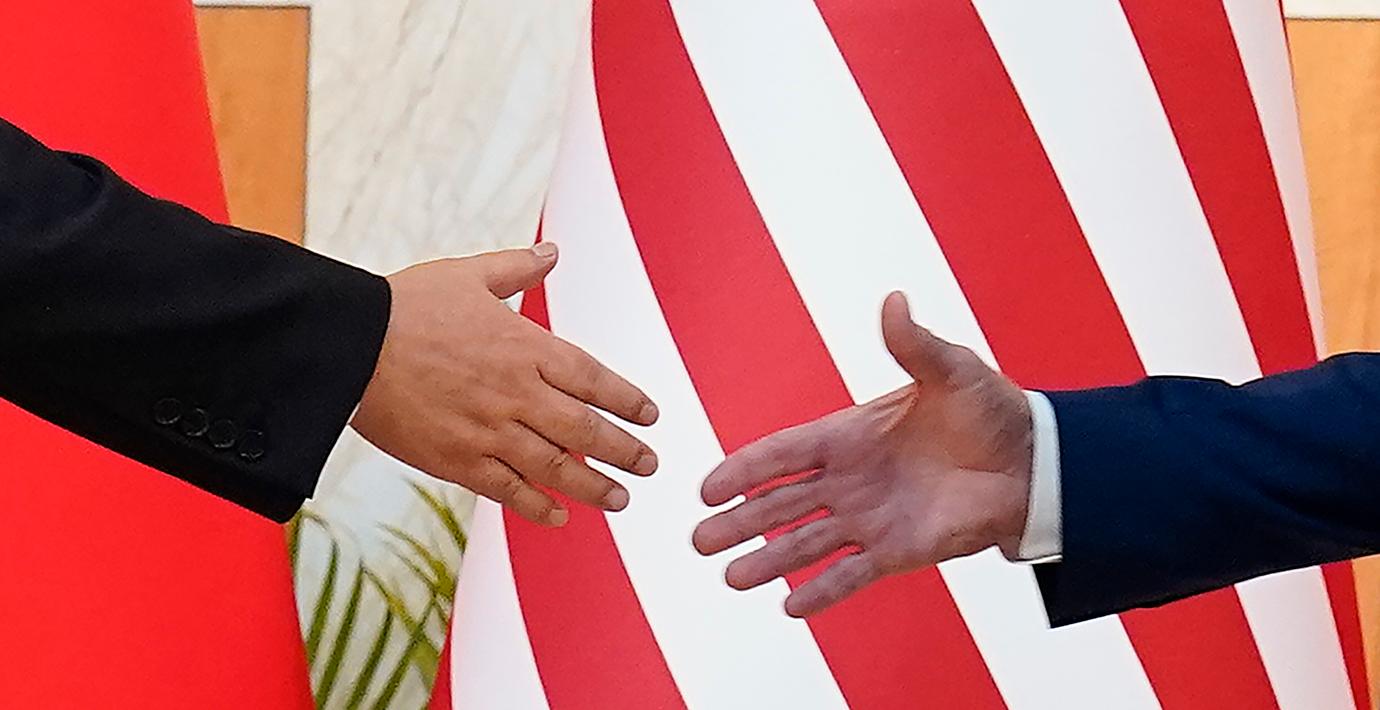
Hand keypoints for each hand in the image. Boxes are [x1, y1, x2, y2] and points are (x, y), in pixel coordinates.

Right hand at [351, 243, 659, 526]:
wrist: (349, 346)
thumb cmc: (406, 306)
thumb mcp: (468, 274)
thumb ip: (517, 269)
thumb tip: (553, 253)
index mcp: (526, 347)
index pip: (594, 379)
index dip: (628, 400)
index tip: (651, 416)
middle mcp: (517, 393)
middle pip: (586, 430)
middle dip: (626, 451)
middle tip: (650, 464)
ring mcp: (489, 431)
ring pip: (556, 467)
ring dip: (595, 486)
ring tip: (621, 499)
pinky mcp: (457, 461)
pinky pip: (508, 491)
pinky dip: (537, 507)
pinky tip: (559, 517)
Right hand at [692, 292, 1031, 615]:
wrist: (1033, 463)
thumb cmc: (990, 410)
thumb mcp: (951, 369)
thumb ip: (912, 344)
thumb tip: (894, 301)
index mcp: (849, 435)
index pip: (783, 454)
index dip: (744, 470)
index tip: (708, 488)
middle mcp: (849, 480)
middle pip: (779, 504)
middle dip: (738, 522)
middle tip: (698, 540)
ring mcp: (869, 519)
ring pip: (805, 544)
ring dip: (768, 562)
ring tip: (730, 579)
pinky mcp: (897, 551)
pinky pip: (851, 575)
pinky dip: (823, 592)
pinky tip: (791, 608)